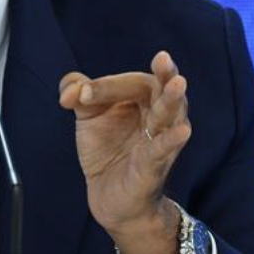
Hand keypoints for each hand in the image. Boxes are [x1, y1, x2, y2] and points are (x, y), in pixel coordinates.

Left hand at [59, 51, 191, 253]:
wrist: (108, 195)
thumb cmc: (107, 148)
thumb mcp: (88, 115)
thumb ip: (77, 92)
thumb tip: (72, 92)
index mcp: (143, 98)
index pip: (130, 82)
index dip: (105, 86)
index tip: (82, 95)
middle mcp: (156, 115)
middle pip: (160, 90)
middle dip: (164, 74)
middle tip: (163, 58)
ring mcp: (158, 139)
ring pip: (169, 116)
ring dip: (172, 100)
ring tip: (178, 83)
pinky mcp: (154, 165)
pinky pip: (163, 150)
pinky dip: (172, 140)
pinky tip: (182, 131)